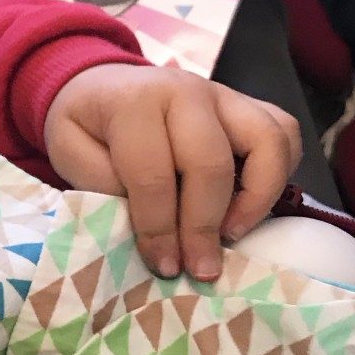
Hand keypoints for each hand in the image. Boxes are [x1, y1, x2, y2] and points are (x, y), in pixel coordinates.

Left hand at [44, 64, 301, 281]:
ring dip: (257, 198)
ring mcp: (225, 95)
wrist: (103, 87)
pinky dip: (277, 175)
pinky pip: (284, 134)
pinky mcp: (248, 106)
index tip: (164, 266)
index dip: (159, 229)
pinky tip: (248, 210)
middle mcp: (188, 92)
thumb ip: (101, 185)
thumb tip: (150, 226)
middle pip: (210, 164)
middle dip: (204, 226)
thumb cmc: (87, 128)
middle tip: (200, 268)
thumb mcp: (70, 153)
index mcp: (137, 103)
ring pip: (269, 140)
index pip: (153, 175)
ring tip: (232, 236)